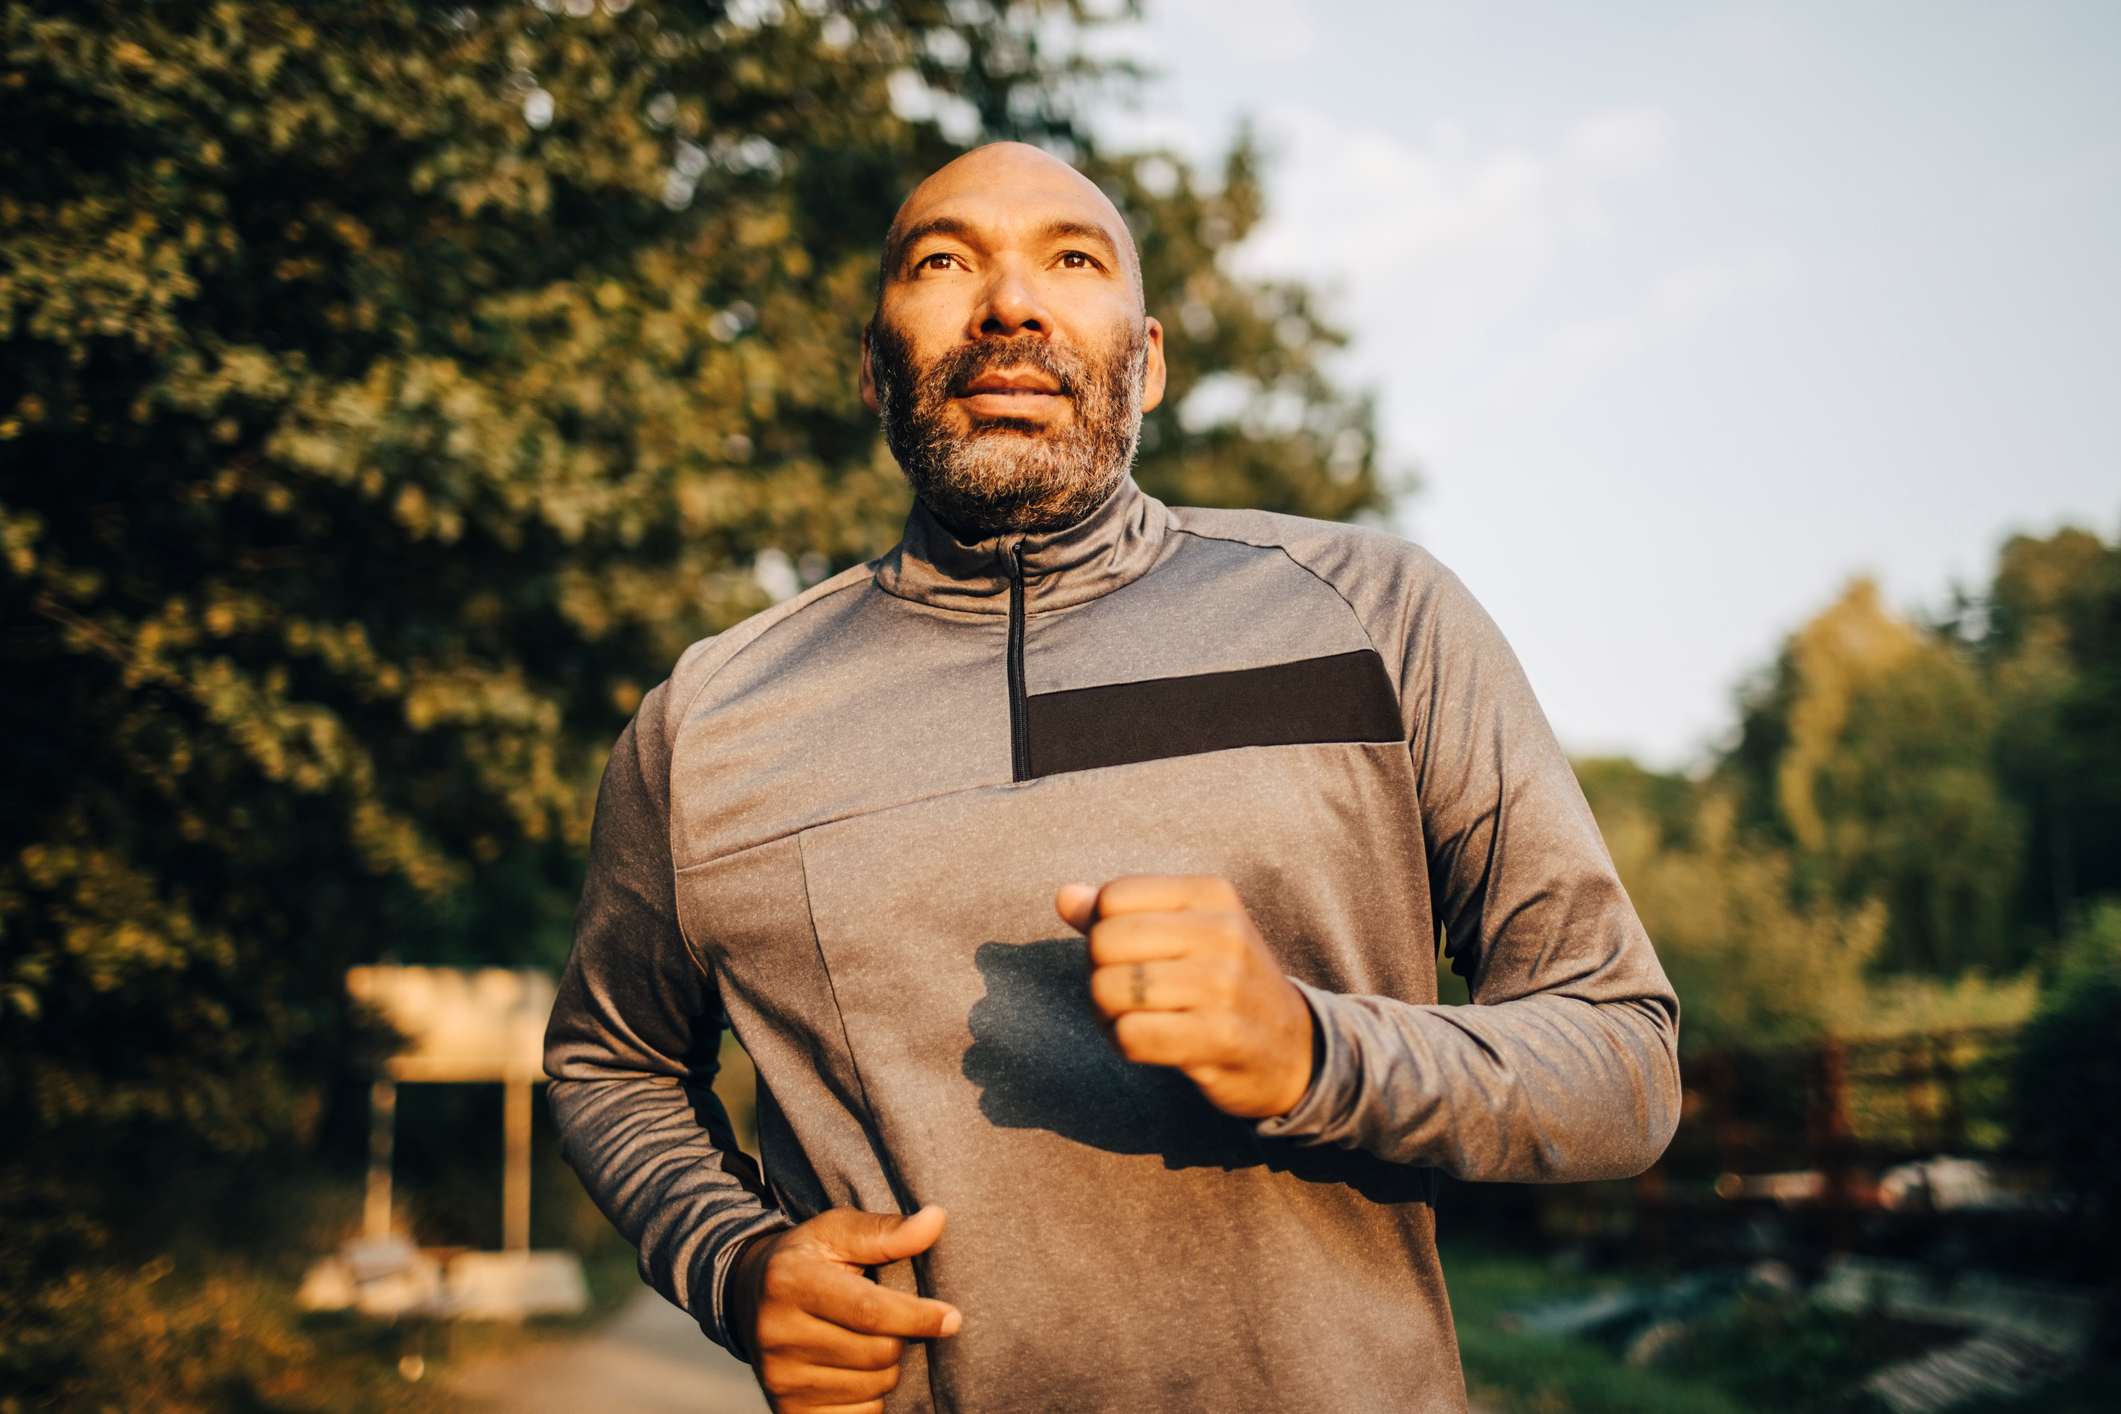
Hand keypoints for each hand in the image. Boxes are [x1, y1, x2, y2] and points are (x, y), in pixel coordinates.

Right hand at [726, 1204, 961, 1412]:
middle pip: (877, 1353)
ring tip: (867, 1340)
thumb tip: (937, 1220)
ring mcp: (781, 1379)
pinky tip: (854, 1370)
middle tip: (890, 1320)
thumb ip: (886, 1230)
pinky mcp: (789, 1411)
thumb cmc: (808, 1260)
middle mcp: (779, 1334)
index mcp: (791, 1282)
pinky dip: (870, 1397)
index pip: (868, 1311)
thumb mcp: (836, 1232)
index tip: (952, 1318)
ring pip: (873, 1387)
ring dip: (886, 1367)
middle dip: (901, 1338)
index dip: (917, 1317)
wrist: (746, 1300)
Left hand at [1056, 874, 1316, 1119]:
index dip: (1101, 930)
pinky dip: (1123, 1044)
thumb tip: (1064, 896)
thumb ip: (1122, 912)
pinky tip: (1148, 1044)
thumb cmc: (1223, 983)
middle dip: (1099, 974)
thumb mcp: (1186, 932)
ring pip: (1111, 990)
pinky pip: (1130, 1036)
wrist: (1294, 1049)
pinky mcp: (1220, 1038)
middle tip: (1126, 995)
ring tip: (1136, 1019)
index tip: (1129, 955)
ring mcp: (1224, 986)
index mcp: (1211, 894)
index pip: (1114, 897)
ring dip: (1108, 1015)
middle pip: (1105, 942)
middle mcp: (1223, 932)